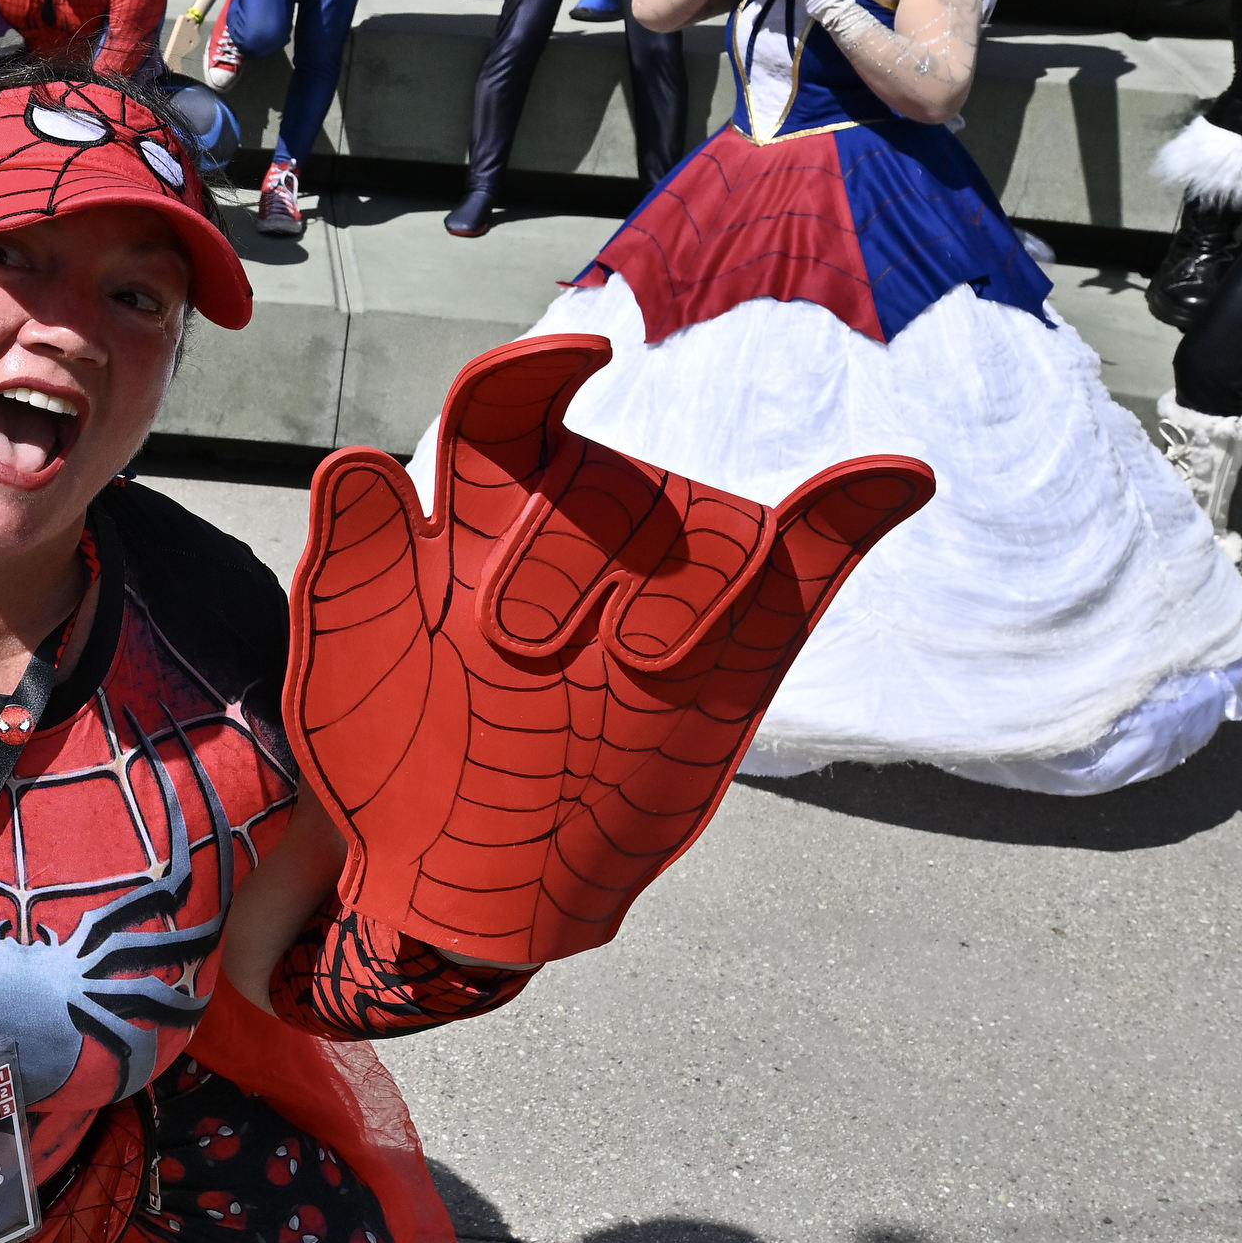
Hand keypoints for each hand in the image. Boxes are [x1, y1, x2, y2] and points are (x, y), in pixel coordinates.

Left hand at [283, 339, 931, 968]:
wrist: (458, 881)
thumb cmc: (393, 756)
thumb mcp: (346, 663)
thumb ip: (349, 557)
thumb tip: (356, 458)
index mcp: (479, 518)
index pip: (512, 407)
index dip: (542, 370)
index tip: (579, 361)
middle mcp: (580, 538)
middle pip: (603, 485)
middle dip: (563, 559)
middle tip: (514, 656)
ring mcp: (664, 596)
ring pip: (708, 529)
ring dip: (687, 586)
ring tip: (636, 668)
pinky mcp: (734, 657)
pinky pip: (807, 564)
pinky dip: (853, 515)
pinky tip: (895, 478)